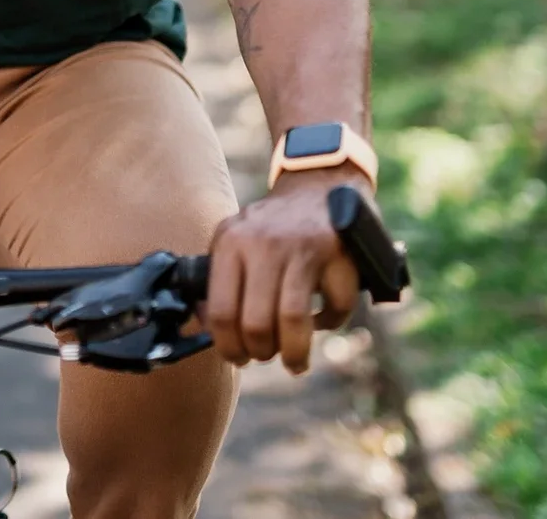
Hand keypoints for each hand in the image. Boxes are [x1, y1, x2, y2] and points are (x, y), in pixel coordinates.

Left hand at [203, 165, 367, 373]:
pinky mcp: (338, 253)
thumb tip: (207, 329)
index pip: (221, 311)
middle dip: (261, 353)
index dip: (228, 347)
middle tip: (266, 356)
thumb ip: (218, 279)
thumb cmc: (271, 226)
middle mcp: (264, 244)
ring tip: (294, 362)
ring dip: (295, 353)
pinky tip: (322, 320)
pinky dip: (330, 323)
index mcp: (231, 242)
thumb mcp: (234, 239)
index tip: (238, 358)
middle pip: (257, 323)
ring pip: (294, 320)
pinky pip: (335, 306)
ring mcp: (302, 247)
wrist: (318, 184)